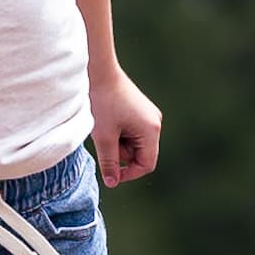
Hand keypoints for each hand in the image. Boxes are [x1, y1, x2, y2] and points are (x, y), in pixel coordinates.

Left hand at [90, 70, 161, 187]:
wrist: (99, 71)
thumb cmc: (102, 102)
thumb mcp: (103, 137)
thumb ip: (109, 162)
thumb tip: (112, 182)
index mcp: (151, 130)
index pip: (146, 165)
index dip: (129, 174)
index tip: (111, 174)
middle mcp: (155, 123)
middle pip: (141, 155)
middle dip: (121, 154)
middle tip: (104, 142)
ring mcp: (149, 116)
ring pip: (134, 144)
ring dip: (118, 143)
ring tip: (104, 128)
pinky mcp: (140, 111)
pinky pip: (132, 132)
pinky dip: (119, 133)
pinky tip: (108, 120)